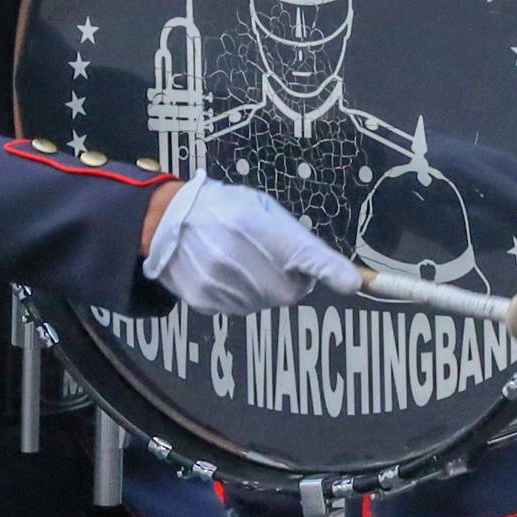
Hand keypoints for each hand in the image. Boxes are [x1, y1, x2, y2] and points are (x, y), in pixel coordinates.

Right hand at [140, 175, 363, 316]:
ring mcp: (218, 282)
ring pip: (267, 303)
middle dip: (295, 282)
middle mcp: (235, 255)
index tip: (351, 283)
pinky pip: (242, 309)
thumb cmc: (222, 209)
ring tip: (246, 263)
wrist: (165, 222)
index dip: (329, 269)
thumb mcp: (259, 207)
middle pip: (291, 291)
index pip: (301, 251)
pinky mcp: (205, 300)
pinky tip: (229, 274)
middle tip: (279, 262)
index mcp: (253, 224)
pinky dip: (245, 296)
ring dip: (268, 289)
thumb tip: (329, 268)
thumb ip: (294, 237)